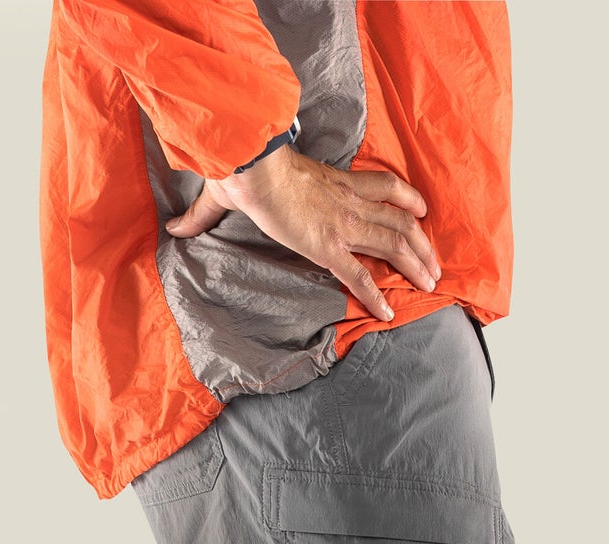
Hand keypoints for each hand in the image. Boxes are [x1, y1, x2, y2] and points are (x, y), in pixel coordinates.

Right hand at [165, 146, 439, 321]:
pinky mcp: (326, 246)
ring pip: (391, 243)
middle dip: (420, 242)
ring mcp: (339, 224)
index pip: (381, 188)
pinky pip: (359, 274)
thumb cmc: (242, 169)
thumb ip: (206, 214)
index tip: (421, 213)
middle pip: (398, 219)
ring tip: (430, 282)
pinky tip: (389, 312)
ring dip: (414, 264)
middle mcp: (345, 203)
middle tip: (434, 262)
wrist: (248, 165)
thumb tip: (174, 227)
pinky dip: (376, 295)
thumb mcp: (230, 190)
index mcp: (332, 183)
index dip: (406, 200)